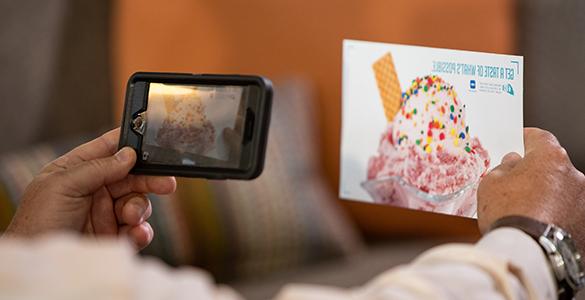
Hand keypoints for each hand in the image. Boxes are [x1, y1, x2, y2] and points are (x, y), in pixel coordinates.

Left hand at [4, 128, 176, 249]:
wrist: (44, 268)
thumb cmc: (37, 223)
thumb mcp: (62, 186)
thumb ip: (97, 168)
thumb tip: (128, 154)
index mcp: (77, 171)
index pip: (107, 150)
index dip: (129, 144)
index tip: (152, 143)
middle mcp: (93, 190)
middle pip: (131, 177)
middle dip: (150, 179)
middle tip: (167, 183)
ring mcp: (105, 214)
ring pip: (138, 203)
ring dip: (139, 209)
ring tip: (130, 218)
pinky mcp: (114, 237)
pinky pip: (138, 229)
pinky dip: (142, 231)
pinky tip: (135, 234)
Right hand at [478, 128, 584, 250]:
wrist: (526, 251)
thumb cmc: (509, 214)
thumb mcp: (491, 182)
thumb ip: (504, 167)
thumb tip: (512, 163)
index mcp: (550, 157)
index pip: (540, 137)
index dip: (526, 139)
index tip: (519, 142)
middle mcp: (573, 175)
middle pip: (552, 166)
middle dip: (535, 172)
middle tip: (515, 183)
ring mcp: (583, 201)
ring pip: (561, 190)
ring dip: (547, 195)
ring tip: (525, 210)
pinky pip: (567, 213)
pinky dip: (555, 215)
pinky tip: (536, 224)